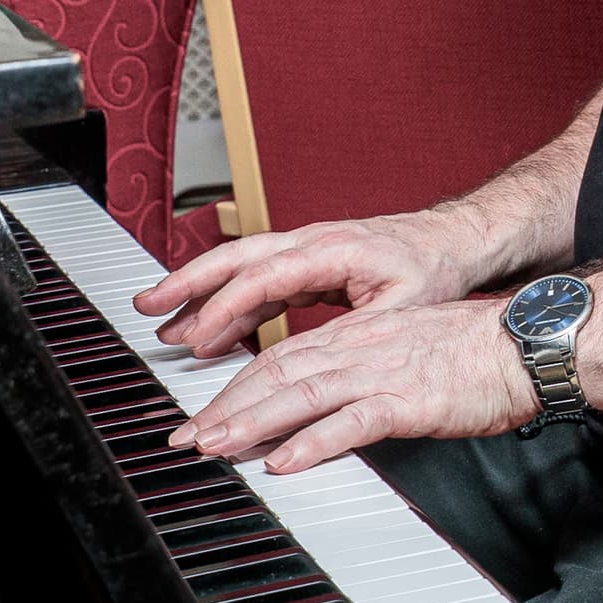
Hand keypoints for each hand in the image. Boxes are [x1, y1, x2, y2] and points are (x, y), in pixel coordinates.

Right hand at [134, 207, 481, 357]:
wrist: (455, 242)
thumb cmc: (435, 269)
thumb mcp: (404, 307)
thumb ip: (356, 330)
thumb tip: (322, 360)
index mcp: (333, 249)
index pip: (267, 274)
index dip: (229, 305)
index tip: (199, 334)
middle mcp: (313, 243)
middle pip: (238, 258)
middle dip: (189, 281)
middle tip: (147, 306)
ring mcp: (307, 251)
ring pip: (241, 266)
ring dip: (199, 290)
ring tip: (159, 319)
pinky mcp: (309, 266)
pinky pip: (257, 280)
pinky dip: (227, 301)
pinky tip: (205, 327)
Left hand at [171, 296, 538, 471]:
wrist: (530, 345)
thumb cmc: (480, 352)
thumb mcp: (410, 349)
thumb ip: (367, 369)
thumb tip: (331, 398)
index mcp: (362, 334)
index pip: (283, 356)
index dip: (237, 384)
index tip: (204, 411)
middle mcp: (364, 347)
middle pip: (278, 372)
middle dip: (225, 406)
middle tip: (186, 436)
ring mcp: (385, 372)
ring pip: (302, 393)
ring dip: (252, 421)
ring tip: (215, 446)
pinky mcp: (411, 401)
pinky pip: (352, 422)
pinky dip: (313, 442)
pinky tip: (285, 460)